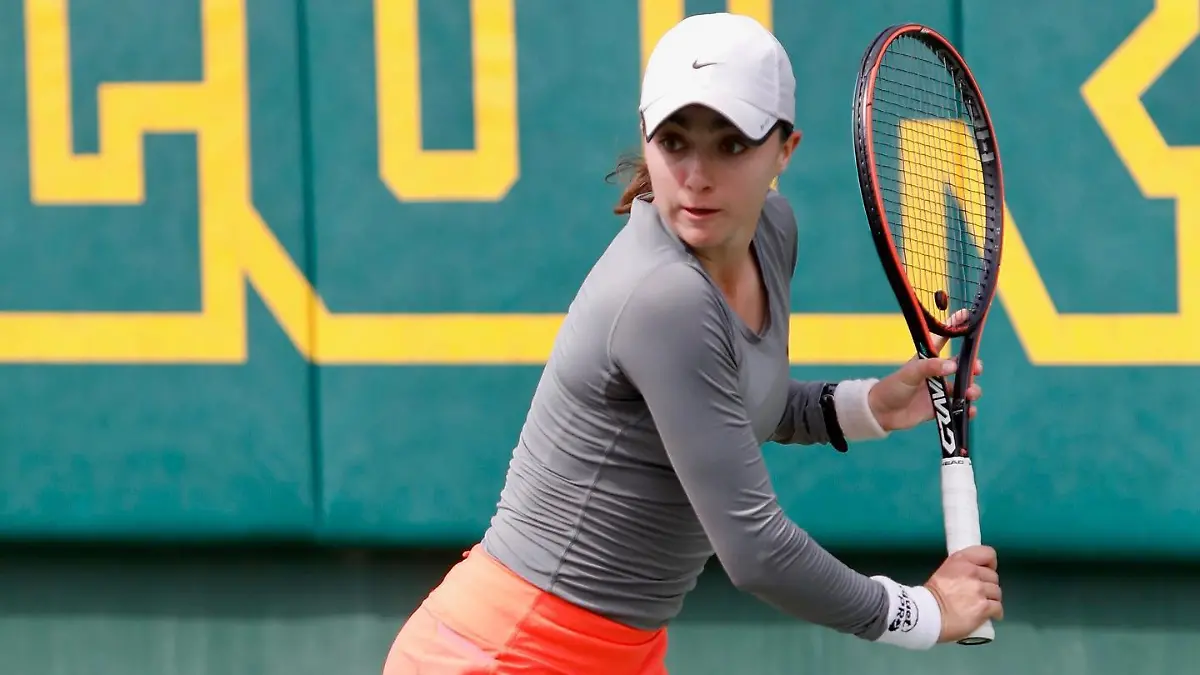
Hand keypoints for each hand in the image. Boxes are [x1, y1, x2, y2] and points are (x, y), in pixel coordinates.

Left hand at [866, 310, 982, 431]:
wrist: (881, 414)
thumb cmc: (892, 388)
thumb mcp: (909, 374)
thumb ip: (930, 367)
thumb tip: (954, 365)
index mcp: (927, 360)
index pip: (943, 339)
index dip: (954, 326)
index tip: (966, 314)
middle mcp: (935, 374)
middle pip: (960, 366)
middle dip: (972, 366)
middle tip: (977, 369)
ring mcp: (939, 391)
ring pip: (963, 387)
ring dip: (971, 389)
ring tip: (970, 393)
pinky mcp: (939, 408)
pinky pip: (958, 407)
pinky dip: (966, 409)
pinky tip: (969, 411)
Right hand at [924, 545, 1003, 642]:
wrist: (927, 614)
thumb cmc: (931, 595)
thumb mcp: (944, 571)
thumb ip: (960, 569)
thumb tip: (973, 576)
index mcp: (961, 560)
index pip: (988, 553)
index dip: (990, 563)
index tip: (986, 570)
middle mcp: (972, 572)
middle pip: (993, 577)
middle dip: (988, 585)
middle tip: (980, 593)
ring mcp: (979, 590)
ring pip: (997, 593)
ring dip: (992, 599)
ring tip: (983, 605)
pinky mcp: (984, 607)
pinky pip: (998, 607)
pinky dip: (996, 613)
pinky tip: (991, 615)